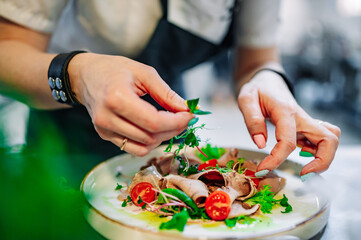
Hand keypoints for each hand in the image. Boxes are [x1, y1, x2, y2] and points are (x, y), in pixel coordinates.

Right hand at [68, 53, 193, 155]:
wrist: (85, 76)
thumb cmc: (114, 70)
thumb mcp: (144, 73)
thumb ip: (166, 93)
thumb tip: (186, 109)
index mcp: (117, 99)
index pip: (153, 122)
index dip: (176, 122)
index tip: (189, 115)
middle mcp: (107, 118)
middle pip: (150, 137)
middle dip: (173, 129)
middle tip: (184, 118)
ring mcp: (104, 130)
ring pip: (143, 147)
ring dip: (162, 137)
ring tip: (170, 123)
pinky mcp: (105, 136)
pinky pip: (133, 148)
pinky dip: (149, 142)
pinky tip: (155, 129)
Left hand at [237, 70, 340, 175]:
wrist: (267, 81)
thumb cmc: (257, 90)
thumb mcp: (246, 99)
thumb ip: (252, 120)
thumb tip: (260, 144)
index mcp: (285, 111)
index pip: (288, 141)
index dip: (276, 159)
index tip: (263, 169)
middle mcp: (301, 117)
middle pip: (328, 139)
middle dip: (321, 162)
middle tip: (303, 175)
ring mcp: (306, 122)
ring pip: (330, 139)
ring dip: (323, 158)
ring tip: (305, 169)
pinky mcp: (306, 127)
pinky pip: (322, 140)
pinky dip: (319, 152)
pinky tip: (302, 155)